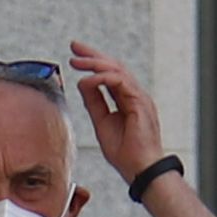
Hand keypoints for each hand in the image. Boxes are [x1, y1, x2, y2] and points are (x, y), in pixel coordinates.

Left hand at [67, 39, 173, 187]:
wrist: (140, 170)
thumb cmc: (126, 154)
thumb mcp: (102, 123)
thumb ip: (94, 102)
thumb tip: (83, 83)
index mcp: (128, 100)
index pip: (110, 74)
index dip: (93, 62)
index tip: (76, 55)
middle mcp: (135, 95)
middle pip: (115, 66)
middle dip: (94, 54)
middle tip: (75, 45)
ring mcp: (140, 98)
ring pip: (118, 70)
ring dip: (95, 63)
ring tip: (77, 61)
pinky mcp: (140, 103)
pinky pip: (120, 82)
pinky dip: (103, 78)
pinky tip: (89, 79)